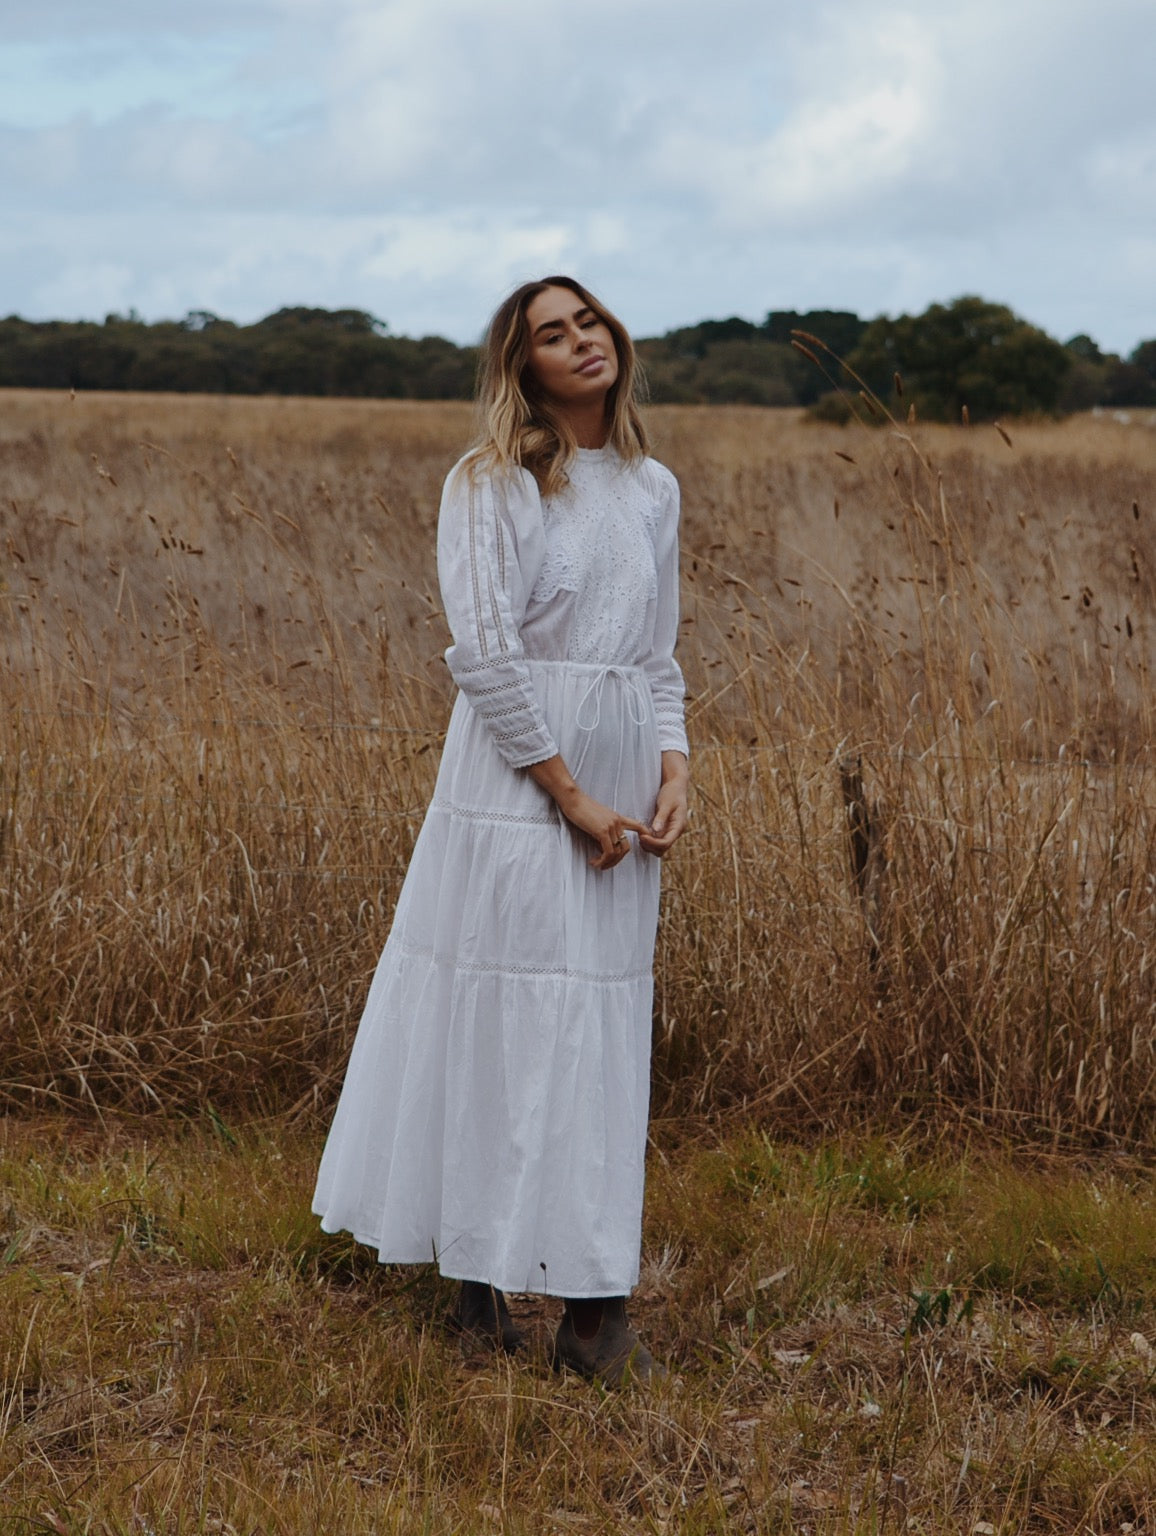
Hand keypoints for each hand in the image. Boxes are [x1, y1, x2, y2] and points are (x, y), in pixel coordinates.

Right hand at [527, 754, 651, 869]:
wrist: (573, 799)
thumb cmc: (580, 809)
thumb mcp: (597, 821)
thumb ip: (604, 834)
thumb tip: (604, 850)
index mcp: (618, 818)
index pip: (638, 826)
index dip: (645, 836)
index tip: (639, 845)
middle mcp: (617, 822)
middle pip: (626, 848)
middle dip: (616, 861)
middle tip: (605, 865)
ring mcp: (611, 826)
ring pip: (617, 852)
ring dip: (607, 863)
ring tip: (597, 864)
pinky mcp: (603, 830)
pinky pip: (608, 852)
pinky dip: (602, 860)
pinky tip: (594, 861)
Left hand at [638, 752, 688, 857]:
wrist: (676, 785)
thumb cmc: (672, 792)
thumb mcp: (666, 803)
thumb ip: (661, 817)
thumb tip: (655, 831)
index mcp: (679, 826)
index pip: (666, 843)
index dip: (653, 843)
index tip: (641, 836)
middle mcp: (676, 831)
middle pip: (663, 848)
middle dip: (650, 846)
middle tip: (638, 836)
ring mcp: (671, 831)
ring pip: (660, 847)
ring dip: (649, 844)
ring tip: (639, 835)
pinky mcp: (665, 829)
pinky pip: (657, 840)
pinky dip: (650, 840)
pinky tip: (642, 833)